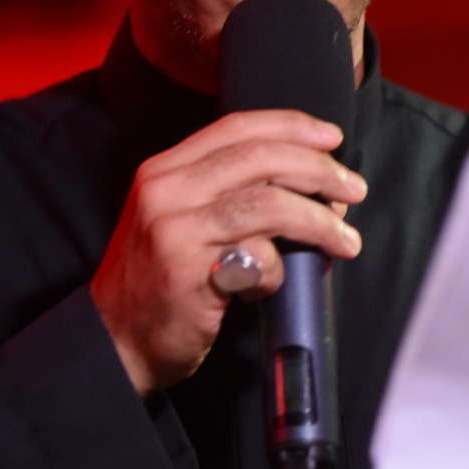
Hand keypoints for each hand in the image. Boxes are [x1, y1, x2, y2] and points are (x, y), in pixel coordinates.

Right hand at [89, 110, 365, 396]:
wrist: (116, 342)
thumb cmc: (160, 282)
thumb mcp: (178, 218)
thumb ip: (224, 191)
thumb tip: (306, 178)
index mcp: (165, 169)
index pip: (236, 127)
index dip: (291, 126)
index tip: (331, 137)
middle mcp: (165, 190)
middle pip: (260, 158)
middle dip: (319, 170)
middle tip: (353, 188)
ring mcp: (174, 230)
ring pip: (268, 205)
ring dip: (318, 221)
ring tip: (344, 240)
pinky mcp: (188, 274)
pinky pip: (257, 259)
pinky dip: (279, 271)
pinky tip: (273, 285)